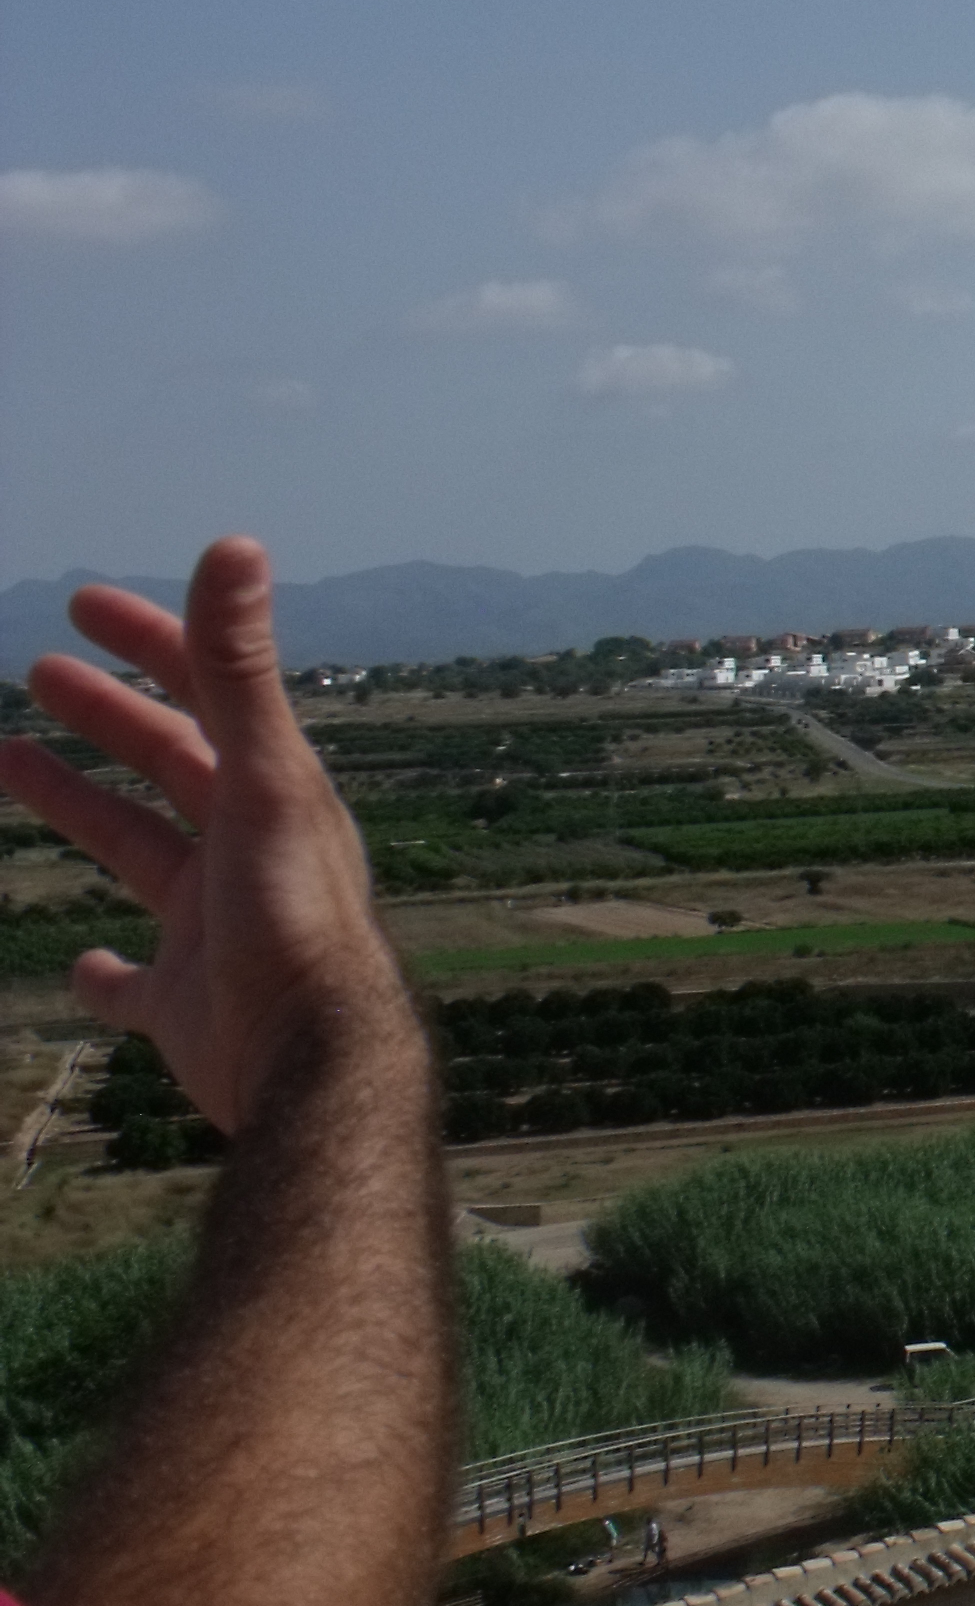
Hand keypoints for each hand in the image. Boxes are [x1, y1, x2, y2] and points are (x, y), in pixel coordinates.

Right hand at [0, 537, 405, 1133]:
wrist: (312, 1063)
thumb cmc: (291, 919)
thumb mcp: (262, 781)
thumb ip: (242, 669)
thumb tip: (235, 543)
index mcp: (272, 798)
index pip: (210, 697)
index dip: (153, 645)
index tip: (82, 607)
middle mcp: (248, 855)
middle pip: (170, 765)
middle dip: (109, 715)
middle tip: (37, 671)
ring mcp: (218, 930)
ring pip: (140, 853)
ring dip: (82, 808)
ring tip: (4, 763)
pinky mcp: (190, 1008)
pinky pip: (139, 989)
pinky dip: (106, 977)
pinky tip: (80, 969)